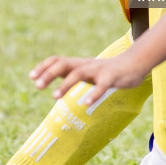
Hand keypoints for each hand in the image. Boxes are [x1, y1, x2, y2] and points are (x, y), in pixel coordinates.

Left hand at [30, 53, 146, 105]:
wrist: (134, 65)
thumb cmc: (107, 71)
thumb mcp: (87, 71)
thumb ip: (70, 73)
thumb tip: (51, 77)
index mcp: (78, 63)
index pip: (57, 60)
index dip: (43, 67)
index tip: (31, 77)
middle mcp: (86, 64)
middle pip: (64, 64)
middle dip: (49, 74)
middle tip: (37, 86)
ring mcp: (98, 70)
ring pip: (79, 73)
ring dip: (65, 85)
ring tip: (54, 97)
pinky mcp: (112, 77)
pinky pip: (102, 86)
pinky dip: (93, 94)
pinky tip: (86, 104)